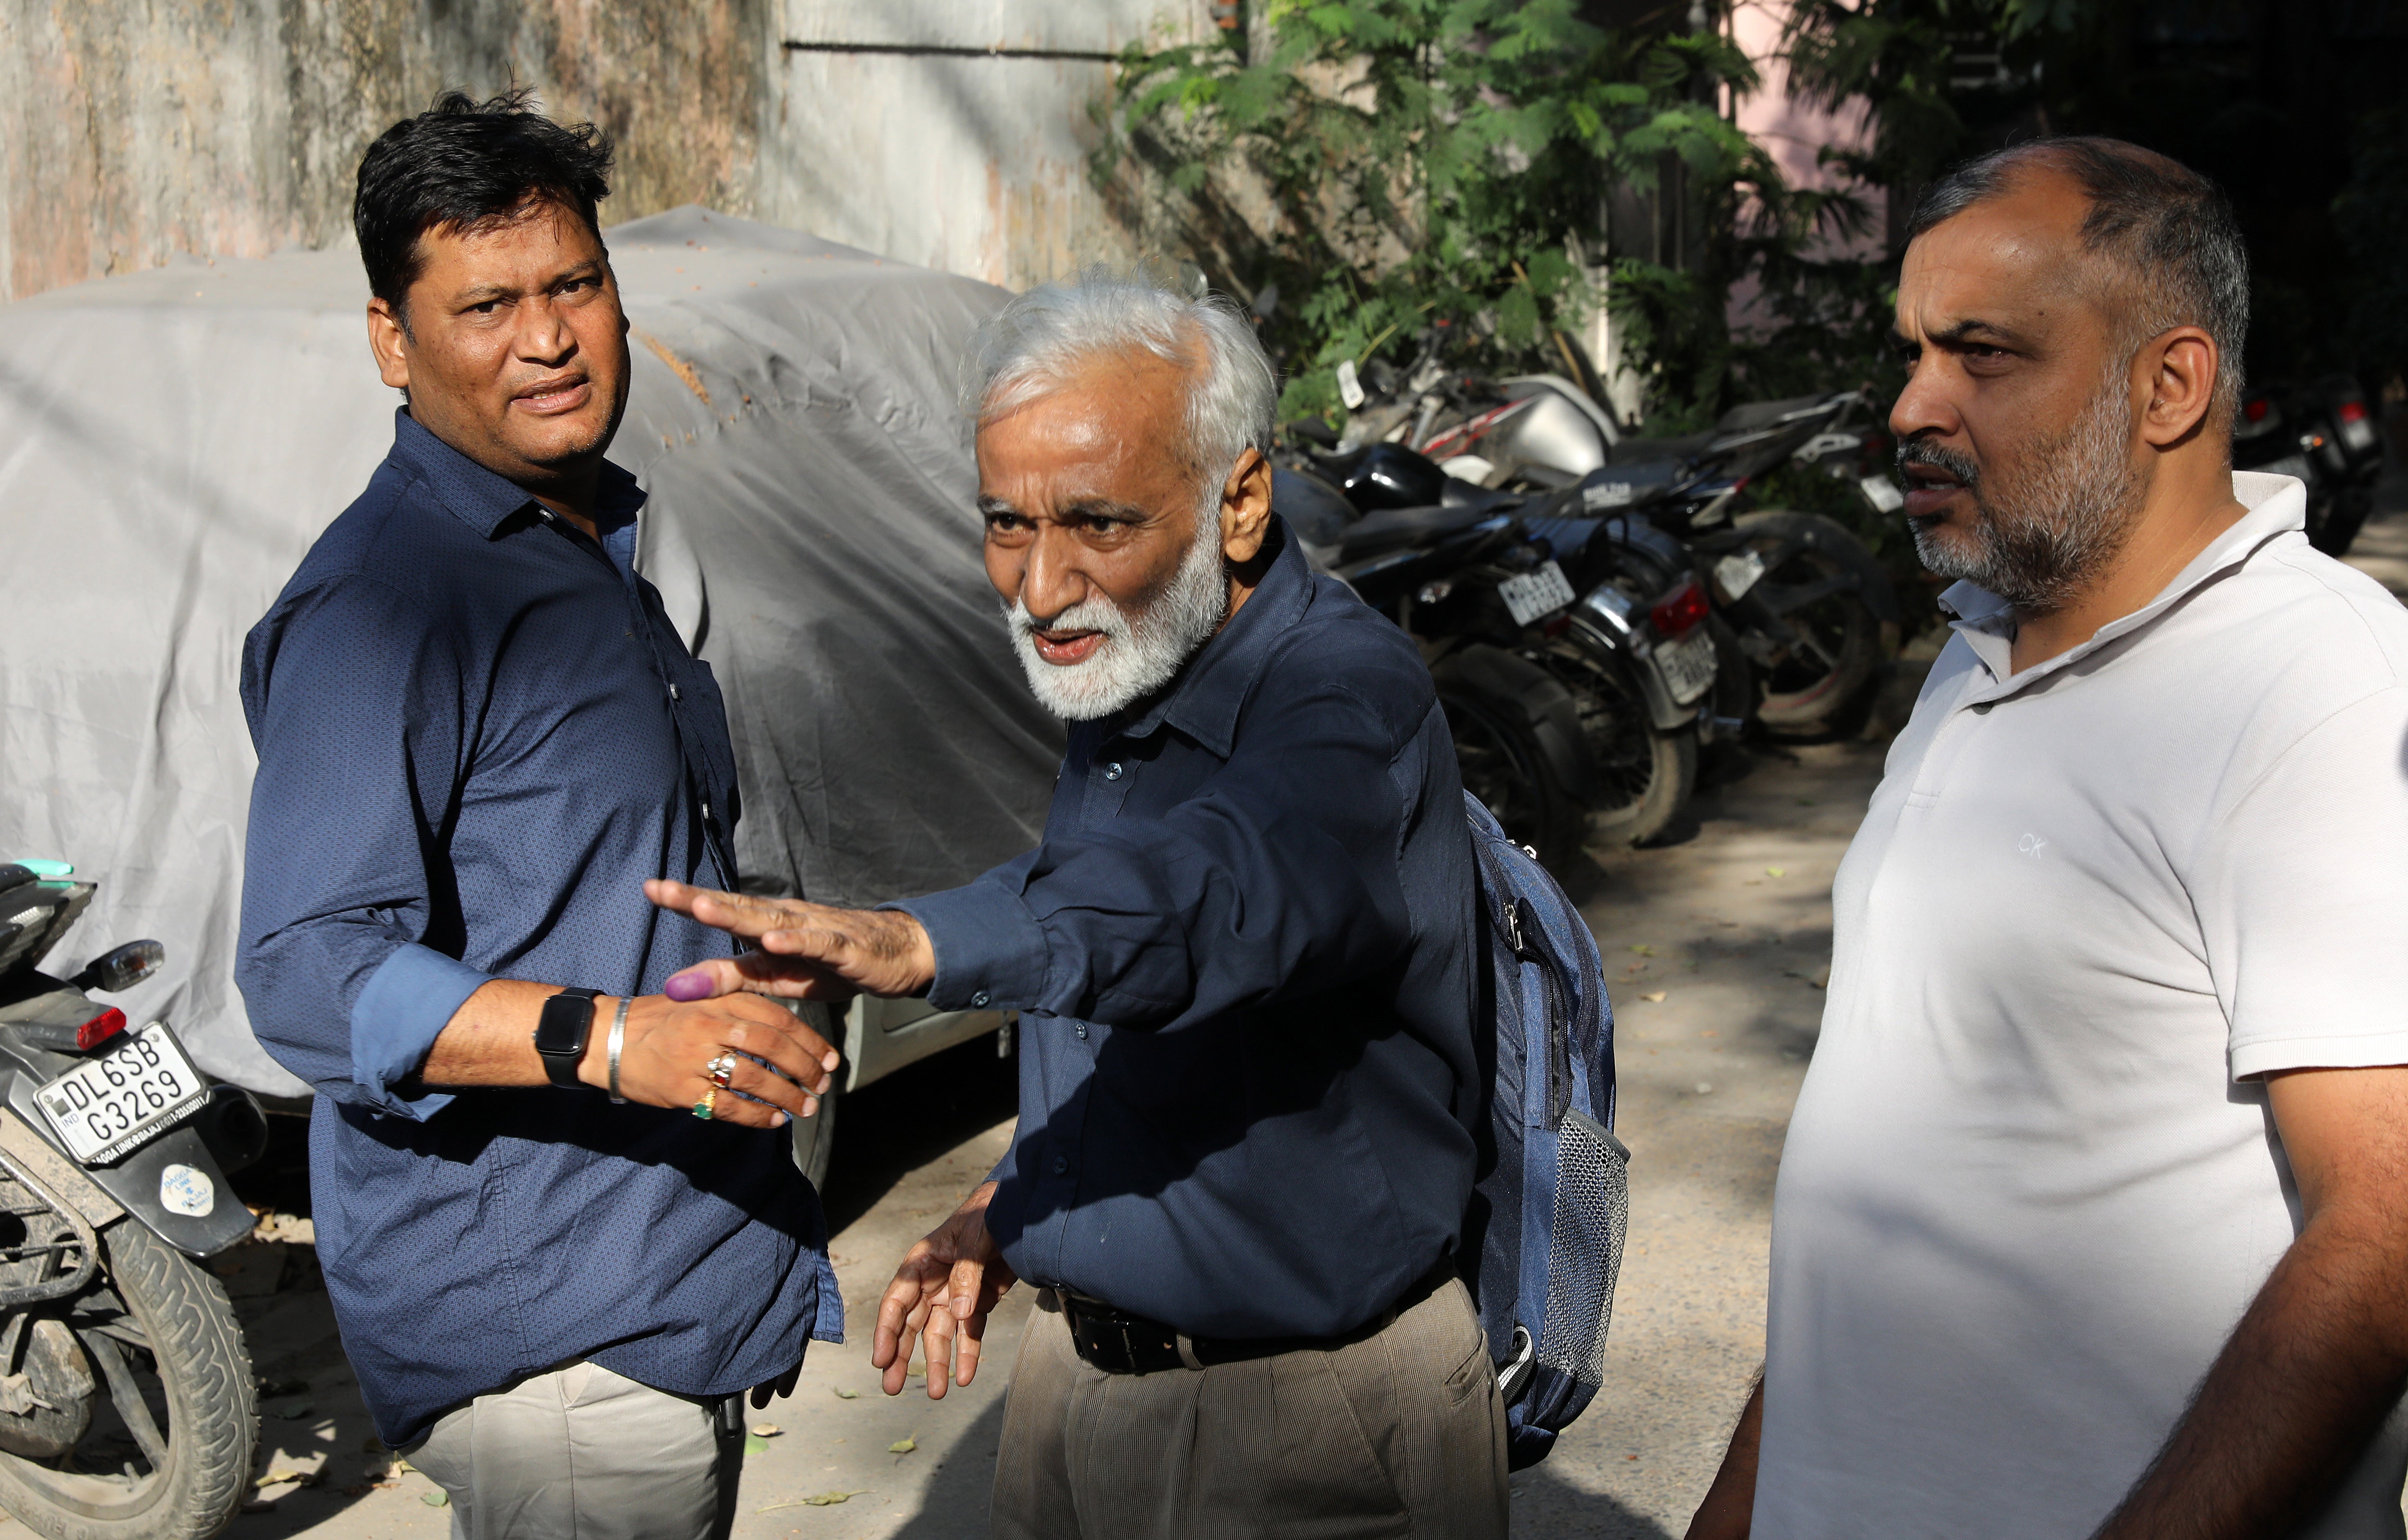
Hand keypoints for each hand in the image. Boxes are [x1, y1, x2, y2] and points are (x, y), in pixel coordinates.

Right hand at [583, 992, 839, 1128]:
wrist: (609, 1038)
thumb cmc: (662, 1019)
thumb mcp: (703, 1000)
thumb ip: (741, 1010)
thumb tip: (786, 1034)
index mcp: (720, 1000)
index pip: (778, 1019)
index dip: (810, 1041)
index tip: (830, 1059)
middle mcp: (711, 1025)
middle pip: (773, 1047)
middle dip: (804, 1070)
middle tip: (821, 1086)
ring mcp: (695, 1057)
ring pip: (755, 1078)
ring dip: (786, 1096)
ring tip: (804, 1107)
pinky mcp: (681, 1088)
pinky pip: (728, 1105)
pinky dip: (756, 1115)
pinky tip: (773, 1121)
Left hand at [644, 881, 936, 1002]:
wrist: (898, 954)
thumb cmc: (831, 965)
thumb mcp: (774, 977)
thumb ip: (728, 978)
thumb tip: (674, 986)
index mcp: (768, 926)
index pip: (722, 911)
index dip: (687, 900)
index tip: (651, 888)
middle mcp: (788, 920)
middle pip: (739, 909)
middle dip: (700, 901)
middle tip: (663, 890)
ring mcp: (816, 930)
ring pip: (773, 921)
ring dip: (738, 915)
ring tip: (704, 908)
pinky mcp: (845, 948)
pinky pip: (818, 944)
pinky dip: (797, 941)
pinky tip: (775, 939)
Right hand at [871, 1182, 1015, 1399]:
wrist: (1019, 1210)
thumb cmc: (988, 1215)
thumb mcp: (976, 1239)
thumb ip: (967, 1274)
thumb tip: (959, 1314)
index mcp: (921, 1264)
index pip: (896, 1302)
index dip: (886, 1331)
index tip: (880, 1360)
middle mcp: (932, 1283)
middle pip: (911, 1325)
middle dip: (901, 1356)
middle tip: (892, 1387)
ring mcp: (954, 1294)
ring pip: (938, 1335)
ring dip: (936, 1363)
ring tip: (936, 1392)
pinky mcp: (978, 1301)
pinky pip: (969, 1333)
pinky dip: (968, 1354)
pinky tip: (966, 1377)